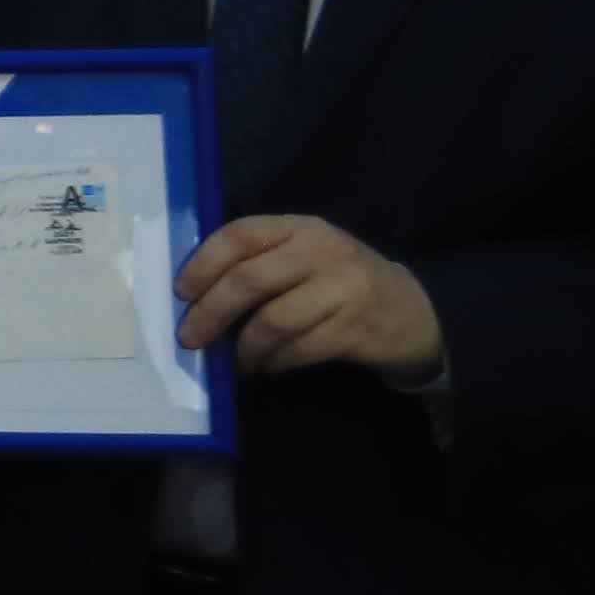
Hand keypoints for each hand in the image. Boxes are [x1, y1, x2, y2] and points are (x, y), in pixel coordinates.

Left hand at [177, 214, 444, 382]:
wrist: (414, 311)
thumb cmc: (340, 283)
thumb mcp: (304, 258)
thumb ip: (259, 263)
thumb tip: (194, 297)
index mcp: (299, 227)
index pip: (239, 235)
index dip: (202, 264)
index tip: (180, 293)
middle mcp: (322, 251)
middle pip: (249, 280)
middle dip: (211, 313)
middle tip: (190, 339)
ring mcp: (344, 288)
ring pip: (273, 320)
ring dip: (244, 347)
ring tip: (237, 360)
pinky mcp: (357, 327)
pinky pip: (299, 349)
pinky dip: (275, 362)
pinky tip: (268, 367)